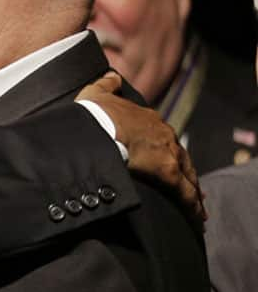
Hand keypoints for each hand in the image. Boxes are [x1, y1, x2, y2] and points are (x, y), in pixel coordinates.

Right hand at [77, 72, 205, 222]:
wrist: (96, 127)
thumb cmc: (94, 113)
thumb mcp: (96, 93)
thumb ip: (106, 84)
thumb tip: (111, 76)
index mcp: (149, 119)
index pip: (163, 137)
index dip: (166, 149)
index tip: (169, 159)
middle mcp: (164, 135)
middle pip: (180, 156)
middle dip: (184, 171)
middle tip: (189, 185)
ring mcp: (168, 153)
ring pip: (187, 174)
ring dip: (192, 189)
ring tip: (196, 204)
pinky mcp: (168, 172)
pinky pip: (185, 191)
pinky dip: (192, 204)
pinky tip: (197, 215)